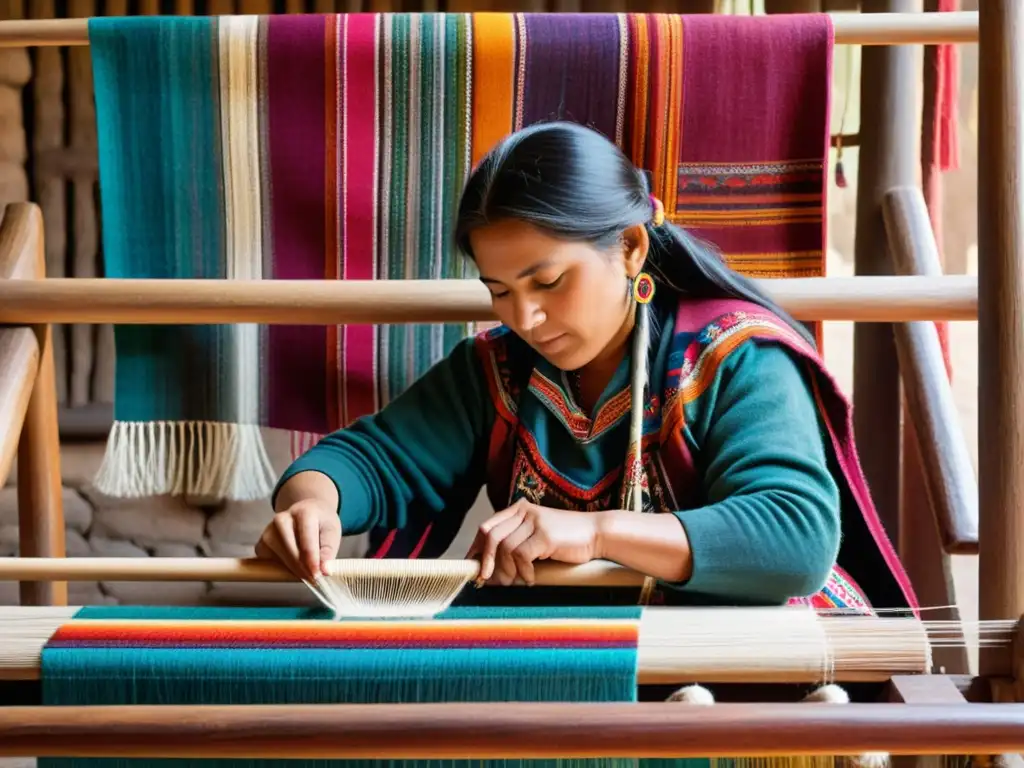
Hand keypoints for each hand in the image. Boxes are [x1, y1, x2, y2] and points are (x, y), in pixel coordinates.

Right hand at [255, 498, 340, 582]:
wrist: (308, 512)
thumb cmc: (320, 523)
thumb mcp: (332, 532)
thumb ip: (328, 550)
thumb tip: (325, 570)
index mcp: (304, 513)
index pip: (306, 542)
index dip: (313, 562)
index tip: (319, 576)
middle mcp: (282, 519)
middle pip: (291, 551)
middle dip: (303, 568)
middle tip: (314, 579)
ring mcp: (268, 531)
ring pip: (279, 558)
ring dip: (293, 569)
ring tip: (306, 572)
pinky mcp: (261, 544)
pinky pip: (269, 563)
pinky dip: (281, 568)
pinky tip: (293, 565)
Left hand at [466, 499, 601, 585]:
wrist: (597, 534)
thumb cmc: (566, 540)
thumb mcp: (536, 536)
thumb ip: (514, 544)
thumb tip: (489, 569)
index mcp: (519, 509)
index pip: (487, 526)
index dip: (476, 547)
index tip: (472, 566)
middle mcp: (524, 511)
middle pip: (491, 536)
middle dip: (486, 561)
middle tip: (486, 579)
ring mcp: (535, 521)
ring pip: (505, 548)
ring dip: (507, 571)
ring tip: (515, 582)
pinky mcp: (545, 535)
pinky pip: (522, 556)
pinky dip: (524, 572)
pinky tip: (532, 579)